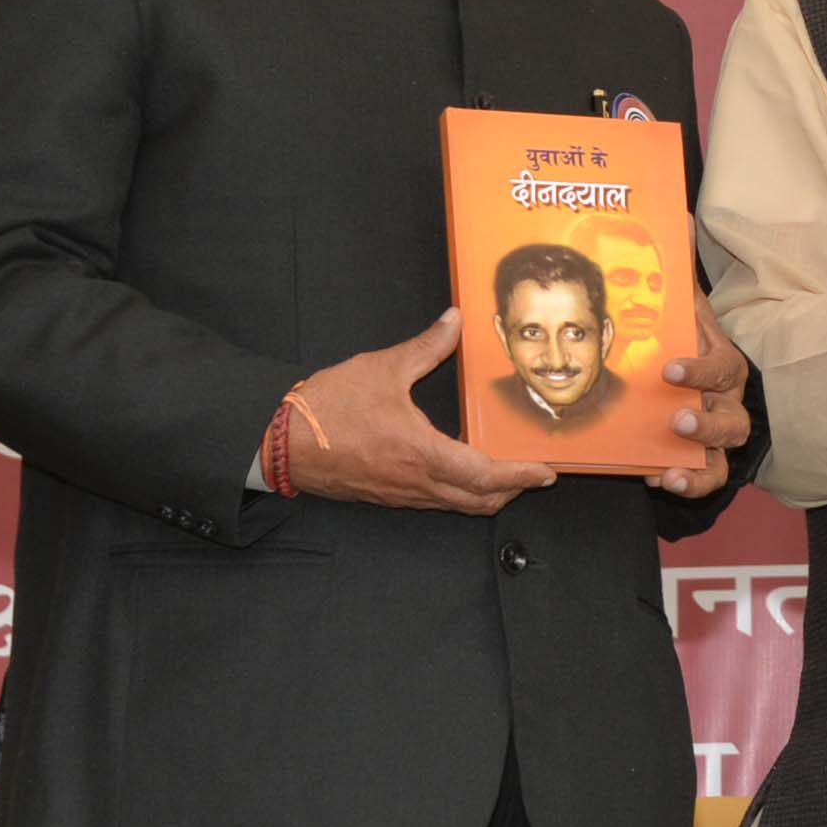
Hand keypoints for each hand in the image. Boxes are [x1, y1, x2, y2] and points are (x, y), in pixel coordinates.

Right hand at [284, 312, 556, 514]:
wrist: (280, 443)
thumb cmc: (327, 409)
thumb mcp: (381, 368)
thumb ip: (425, 347)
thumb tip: (454, 321)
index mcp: (421, 454)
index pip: (485, 475)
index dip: (520, 475)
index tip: (545, 472)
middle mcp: (416, 483)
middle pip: (479, 501)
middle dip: (511, 489)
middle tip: (532, 474)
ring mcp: (400, 494)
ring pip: (456, 505)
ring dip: (485, 494)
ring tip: (504, 475)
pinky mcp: (385, 496)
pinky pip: (433, 501)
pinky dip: (457, 493)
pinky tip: (458, 472)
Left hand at [651, 287, 756, 498]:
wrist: (687, 381)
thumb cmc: (685, 343)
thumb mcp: (685, 311)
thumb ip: (681, 272)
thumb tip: (679, 222)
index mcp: (724, 366)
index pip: (721, 368)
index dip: (699, 371)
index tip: (668, 370)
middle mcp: (728, 403)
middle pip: (734, 422)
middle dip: (707, 424)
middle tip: (676, 420)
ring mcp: (718, 436)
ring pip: (724, 457)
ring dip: (700, 465)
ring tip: (672, 468)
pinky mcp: (704, 460)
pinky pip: (707, 478)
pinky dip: (688, 482)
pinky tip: (659, 478)